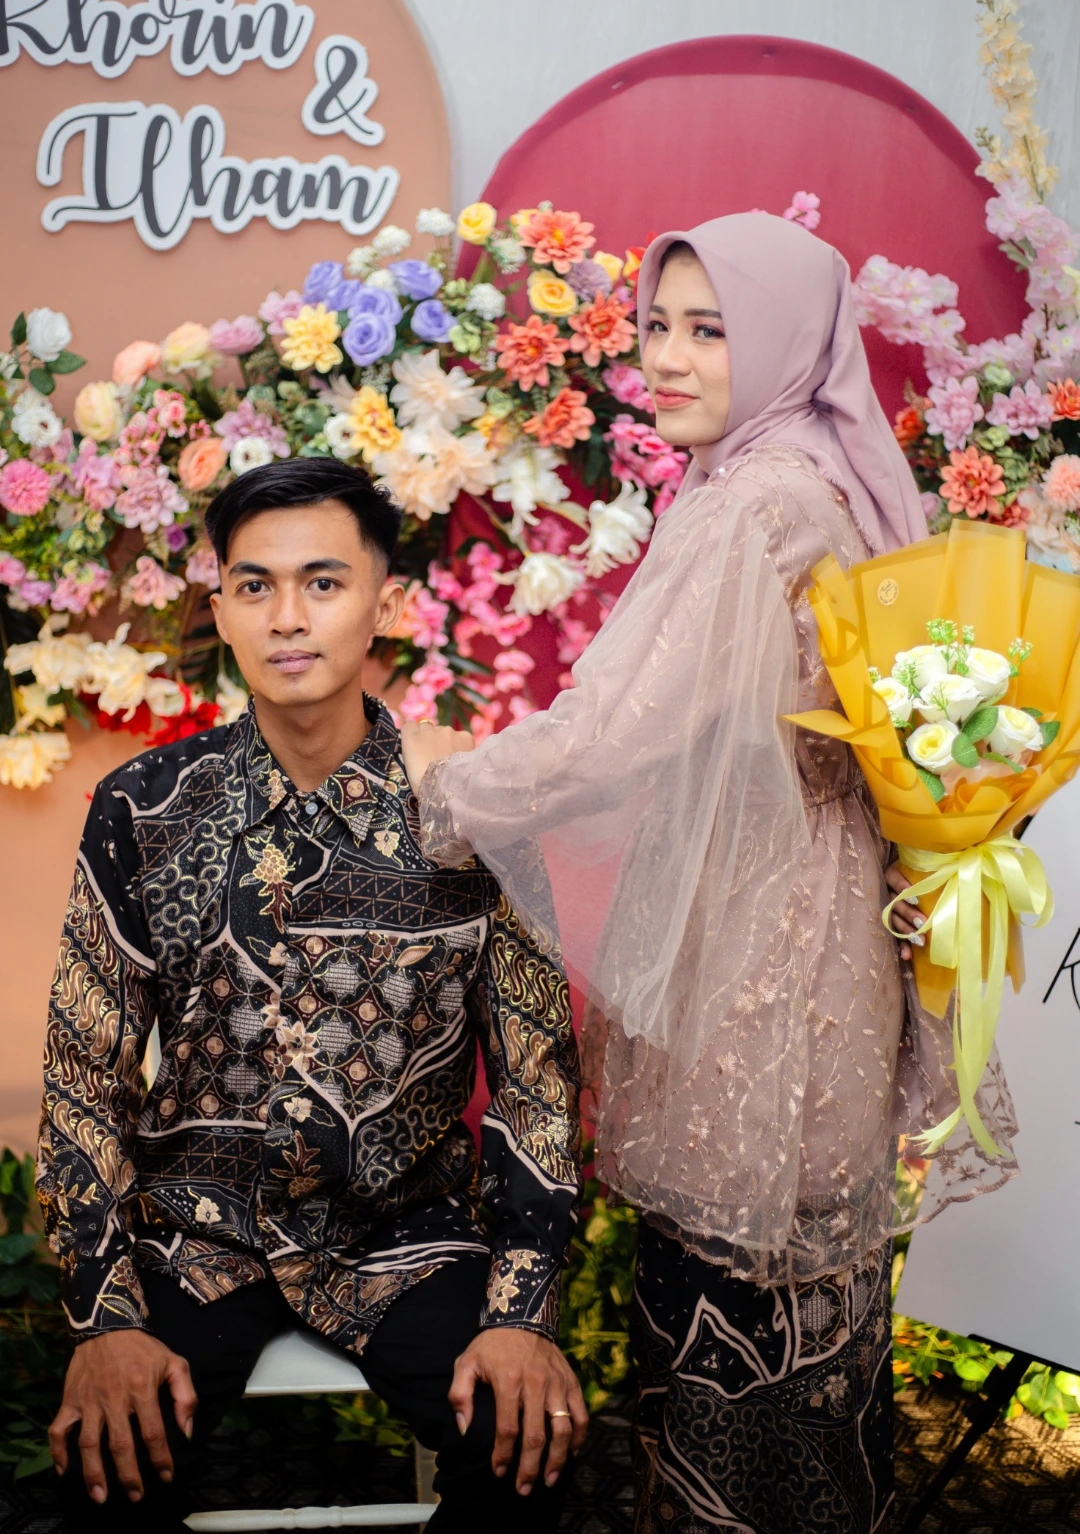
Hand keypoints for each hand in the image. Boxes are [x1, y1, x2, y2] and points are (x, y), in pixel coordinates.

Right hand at [49, 1329, 196, 1503]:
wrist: (108, 1326)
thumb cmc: (143, 1349)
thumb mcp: (174, 1363)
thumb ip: (185, 1395)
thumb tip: (186, 1431)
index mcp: (142, 1389)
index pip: (153, 1433)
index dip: (161, 1458)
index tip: (166, 1477)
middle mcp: (114, 1399)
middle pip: (120, 1445)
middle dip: (128, 1476)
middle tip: (135, 1496)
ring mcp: (89, 1401)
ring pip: (88, 1444)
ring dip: (93, 1473)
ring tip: (100, 1496)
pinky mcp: (70, 1400)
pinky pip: (59, 1430)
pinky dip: (58, 1452)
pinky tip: (64, 1471)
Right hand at [400, 720, 474, 793]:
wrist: (448, 788)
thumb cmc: (424, 784)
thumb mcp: (411, 768)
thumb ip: (414, 752)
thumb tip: (420, 747)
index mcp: (411, 738)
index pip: (410, 725)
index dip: (415, 735)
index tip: (419, 745)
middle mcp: (428, 729)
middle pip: (428, 728)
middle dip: (431, 738)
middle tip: (436, 756)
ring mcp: (447, 731)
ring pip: (445, 732)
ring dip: (446, 741)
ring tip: (451, 760)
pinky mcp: (464, 735)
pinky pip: (461, 737)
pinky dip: (461, 745)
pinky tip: (463, 759)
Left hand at [449, 1327, 587, 1495]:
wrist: (524, 1315)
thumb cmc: (492, 1345)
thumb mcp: (467, 1362)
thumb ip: (459, 1394)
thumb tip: (464, 1428)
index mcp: (509, 1382)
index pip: (508, 1429)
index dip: (503, 1455)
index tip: (498, 1473)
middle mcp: (536, 1385)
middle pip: (536, 1436)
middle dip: (530, 1468)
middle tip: (523, 1490)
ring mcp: (557, 1384)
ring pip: (564, 1428)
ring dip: (558, 1459)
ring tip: (550, 1480)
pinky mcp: (571, 1381)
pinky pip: (581, 1414)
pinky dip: (580, 1437)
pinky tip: (572, 1454)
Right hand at [885, 861, 924, 961]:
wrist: (922, 886)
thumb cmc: (928, 874)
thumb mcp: (925, 870)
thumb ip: (932, 873)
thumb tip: (954, 875)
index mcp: (892, 874)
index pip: (893, 878)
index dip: (902, 887)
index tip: (916, 899)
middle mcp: (886, 891)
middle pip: (894, 903)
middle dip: (909, 914)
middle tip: (922, 923)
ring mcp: (886, 908)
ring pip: (893, 920)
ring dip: (905, 931)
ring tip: (920, 941)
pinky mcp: (890, 923)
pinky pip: (892, 935)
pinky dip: (901, 945)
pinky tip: (907, 956)